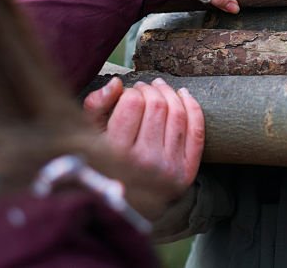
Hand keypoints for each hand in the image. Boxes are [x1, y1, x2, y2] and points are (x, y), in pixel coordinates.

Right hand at [83, 76, 204, 218]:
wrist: (126, 204)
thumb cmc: (104, 162)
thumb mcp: (89, 135)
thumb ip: (96, 106)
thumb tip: (116, 83)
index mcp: (116, 154)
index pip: (132, 103)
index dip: (132, 91)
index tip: (128, 94)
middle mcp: (144, 163)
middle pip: (157, 105)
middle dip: (151, 90)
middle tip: (144, 88)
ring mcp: (168, 170)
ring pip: (178, 114)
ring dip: (170, 93)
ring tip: (160, 88)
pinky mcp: (186, 174)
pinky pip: (197, 131)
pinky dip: (193, 107)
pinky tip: (183, 95)